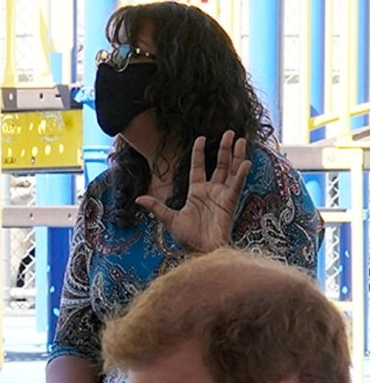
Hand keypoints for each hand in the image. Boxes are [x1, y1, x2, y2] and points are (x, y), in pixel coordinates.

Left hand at [135, 131, 250, 253]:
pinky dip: (241, 174)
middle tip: (230, 132)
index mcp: (196, 191)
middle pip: (220, 164)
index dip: (200, 152)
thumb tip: (137, 198)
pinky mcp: (230, 202)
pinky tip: (246, 162)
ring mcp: (222, 195)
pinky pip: (236, 185)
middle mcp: (211, 190)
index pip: (199, 166)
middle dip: (225, 149)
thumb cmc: (187, 237)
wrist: (200, 250)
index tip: (201, 138)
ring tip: (242, 139)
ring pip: (232, 170)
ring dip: (237, 155)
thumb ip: (156, 206)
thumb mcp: (168, 219)